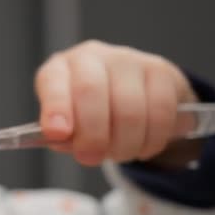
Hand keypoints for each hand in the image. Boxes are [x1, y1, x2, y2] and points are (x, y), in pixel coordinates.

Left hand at [35, 40, 196, 165]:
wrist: (129, 98)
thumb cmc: (88, 115)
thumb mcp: (67, 126)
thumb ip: (63, 136)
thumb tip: (68, 140)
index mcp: (59, 69)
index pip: (53, 81)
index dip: (55, 107)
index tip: (58, 133)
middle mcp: (91, 57)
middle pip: (91, 92)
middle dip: (92, 135)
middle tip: (91, 157)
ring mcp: (127, 60)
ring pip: (130, 108)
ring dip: (124, 144)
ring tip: (119, 154)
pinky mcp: (160, 70)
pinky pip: (161, 112)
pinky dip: (152, 140)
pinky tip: (142, 146)